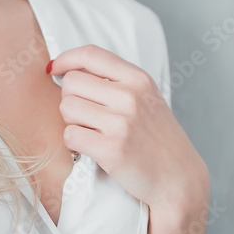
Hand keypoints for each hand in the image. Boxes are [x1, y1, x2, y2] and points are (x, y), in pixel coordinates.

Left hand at [48, 45, 208, 213]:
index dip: (66, 58)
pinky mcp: (111, 148)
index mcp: (138, 78)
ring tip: (91, 130)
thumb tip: (69, 69)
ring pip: (66, 107)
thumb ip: (114, 80)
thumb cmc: (156, 138)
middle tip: (85, 115)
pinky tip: (90, 146)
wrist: (178, 179)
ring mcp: (121, 122)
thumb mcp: (145, 97)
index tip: (54, 69)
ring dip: (71, 121)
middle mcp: (130, 96)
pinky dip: (73, 142)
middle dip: (70, 98)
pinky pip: (70, 134)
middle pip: (71, 82)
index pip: (90, 54)